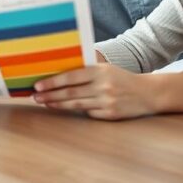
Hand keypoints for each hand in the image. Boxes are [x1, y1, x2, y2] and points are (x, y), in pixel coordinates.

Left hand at [31, 63, 155, 119]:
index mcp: (99, 71)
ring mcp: (107, 101)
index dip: (52, 82)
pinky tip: (64, 109)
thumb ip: (86, 71)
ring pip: (76, 105)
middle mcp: (103, 86)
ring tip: (45, 103)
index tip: (37, 85)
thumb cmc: (121, 78)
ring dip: (58, 104)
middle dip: (50, 95)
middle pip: (70, 93)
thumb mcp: (105, 69)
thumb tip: (59, 75)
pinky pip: (88, 114)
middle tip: (35, 97)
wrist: (148, 93)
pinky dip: (77, 111)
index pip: (71, 77)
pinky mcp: (110, 114)